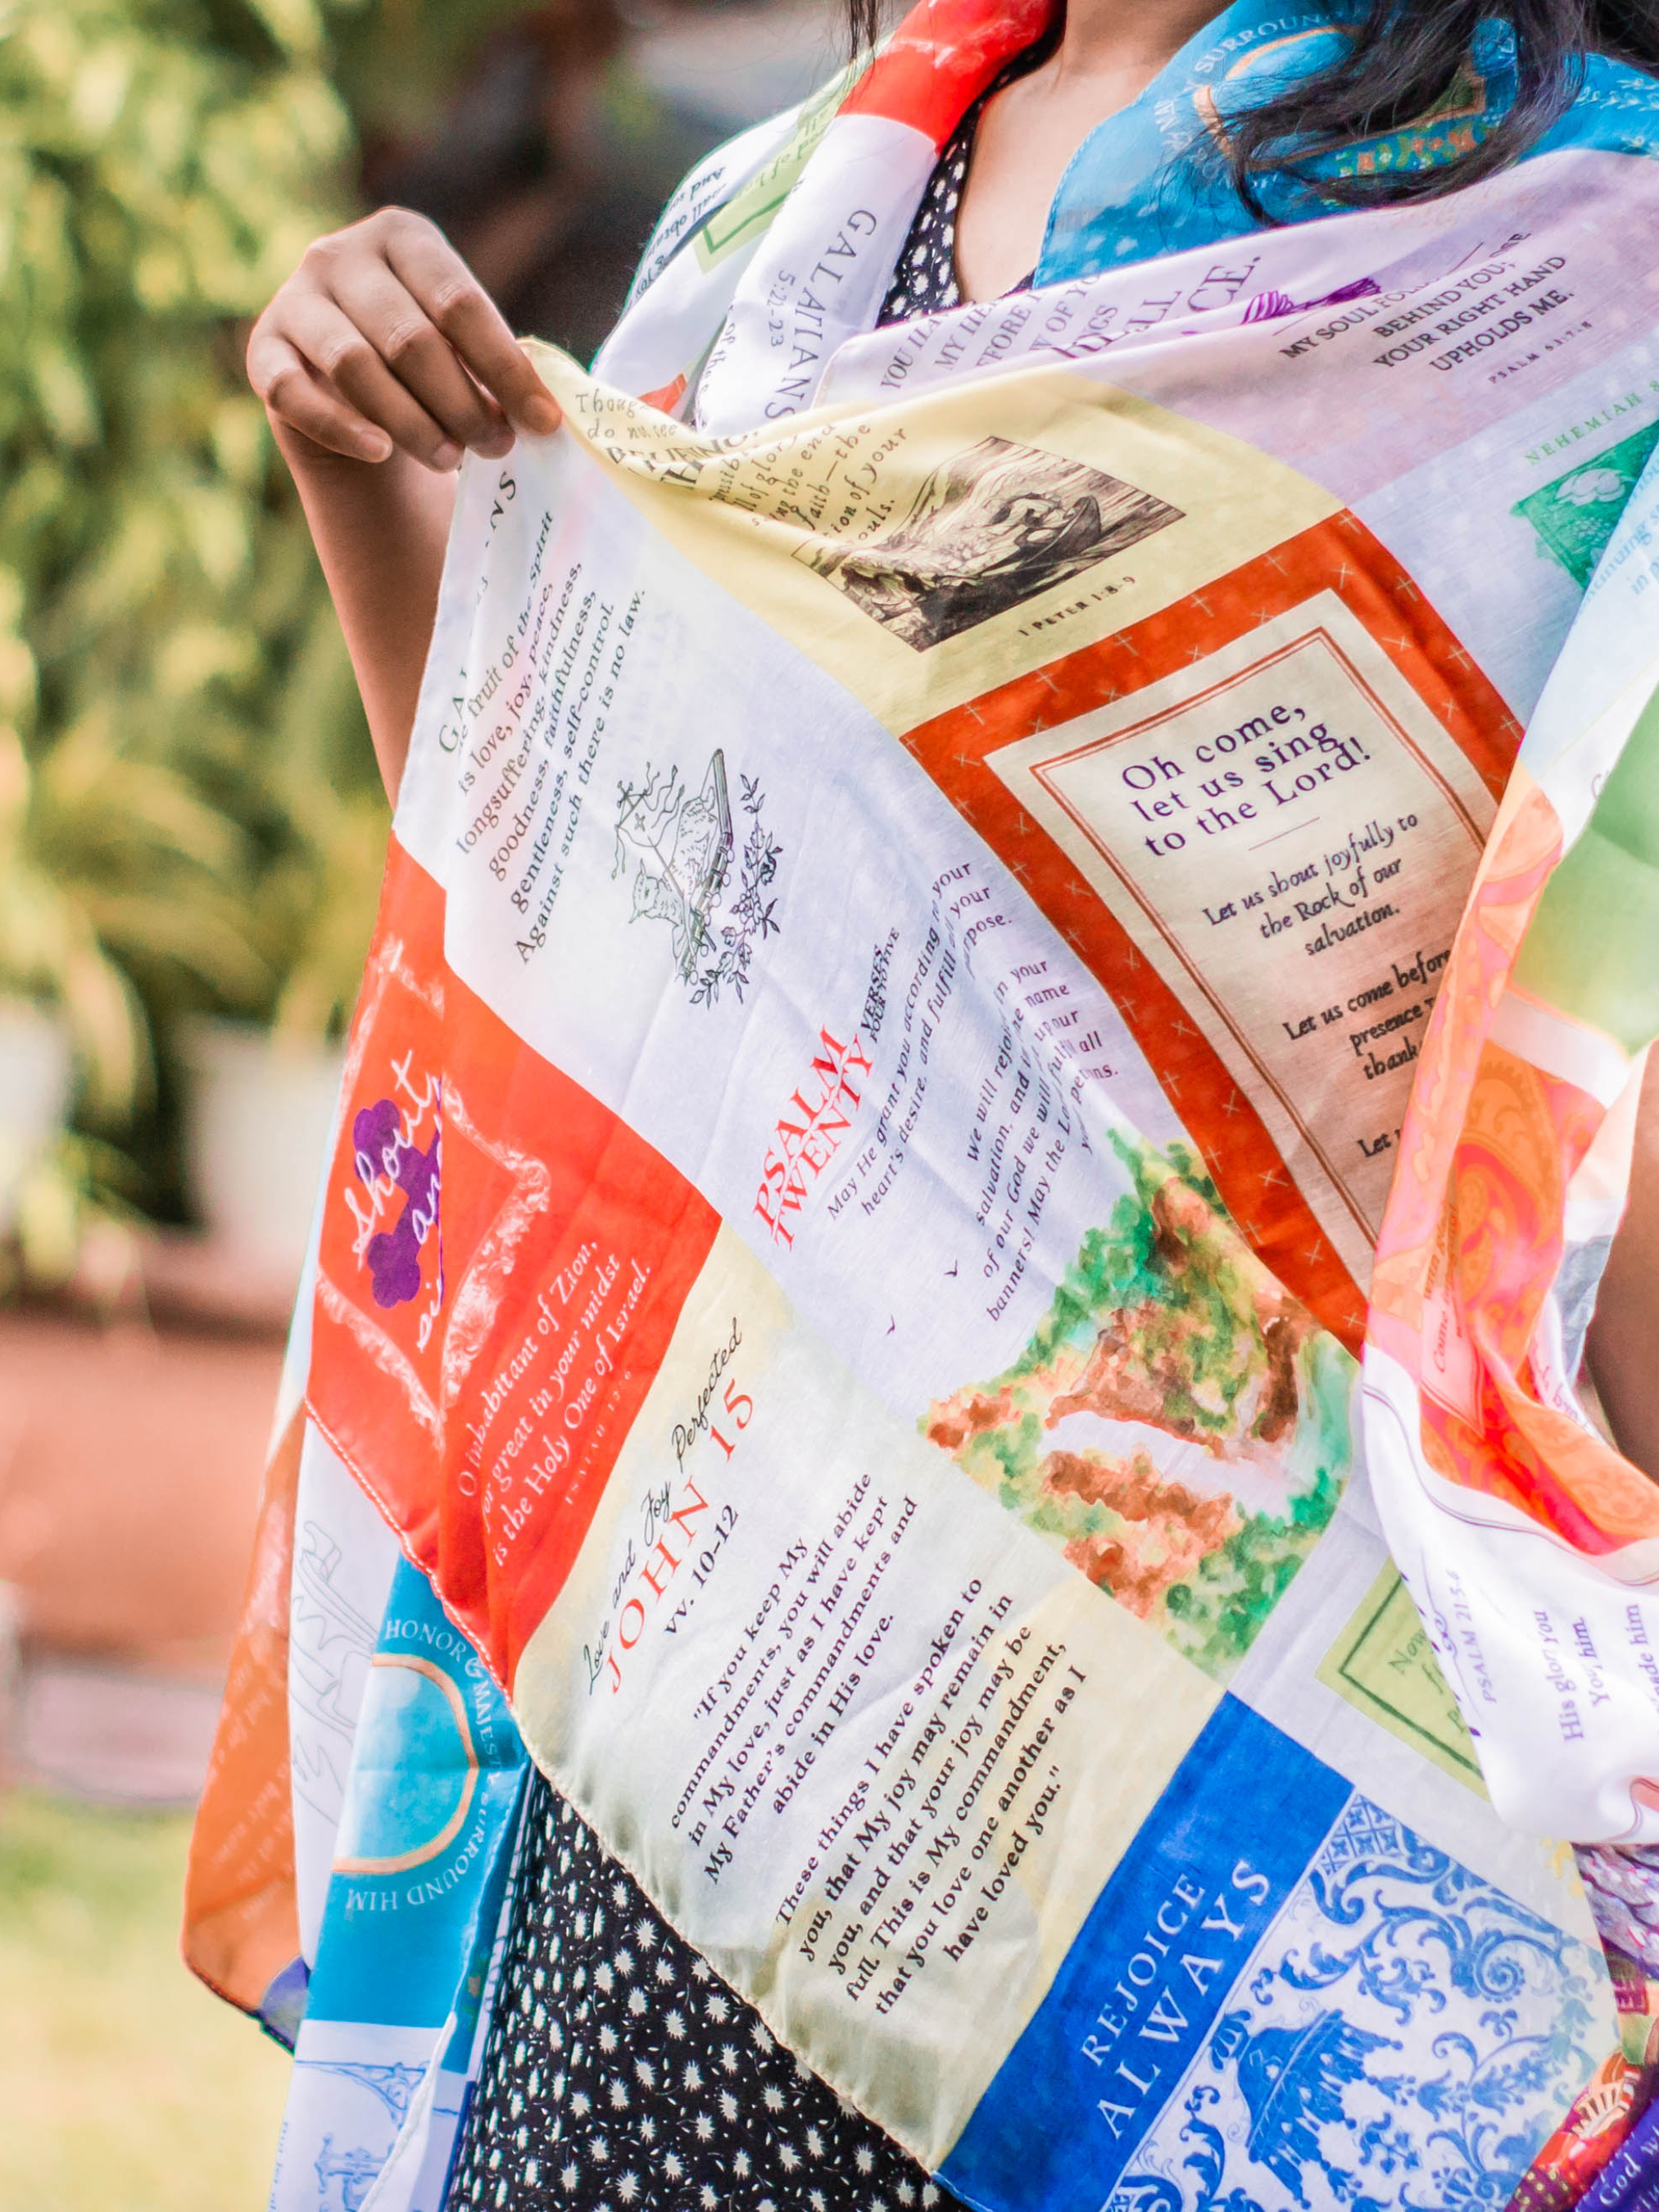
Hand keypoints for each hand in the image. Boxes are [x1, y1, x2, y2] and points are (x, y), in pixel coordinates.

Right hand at [247, 207, 562, 471]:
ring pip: (356, 367)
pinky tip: (380, 453)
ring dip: (413, 423)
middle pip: (410, 338)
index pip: (460, 303)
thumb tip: (546, 410)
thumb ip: (495, 366)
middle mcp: (340, 255)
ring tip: (451, 458)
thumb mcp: (464, 349)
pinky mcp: (264, 351)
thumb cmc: (425, 367)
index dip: (507, 369)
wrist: (349, 392)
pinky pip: (295, 394)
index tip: (545, 422)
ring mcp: (295, 299)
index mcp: (403, 237)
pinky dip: (341, 427)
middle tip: (497, 447)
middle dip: (462, 404)